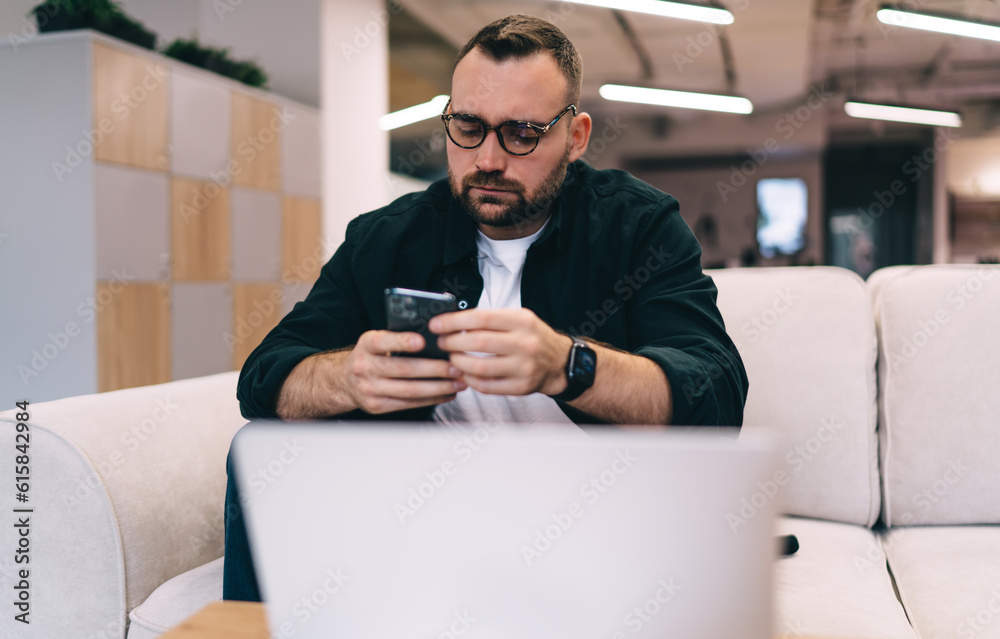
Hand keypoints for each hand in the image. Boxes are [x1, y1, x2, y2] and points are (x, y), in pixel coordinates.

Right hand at [343, 330, 467, 413]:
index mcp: (367, 345)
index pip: (384, 342)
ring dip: (439, 387)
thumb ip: (398, 338)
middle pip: (404, 369)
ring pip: (410, 390)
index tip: (422, 341)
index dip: (403, 342)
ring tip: (457, 382)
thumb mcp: (377, 340)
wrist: (345, 380)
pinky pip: (409, 404)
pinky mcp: (377, 406)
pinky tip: (446, 394)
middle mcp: (365, 367)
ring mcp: (370, 389)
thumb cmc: (370, 356)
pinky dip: (431, 399)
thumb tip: (435, 338)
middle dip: (435, 369)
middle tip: (455, 367)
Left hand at [430, 308, 571, 396]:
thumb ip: (490, 318)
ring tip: (451, 357)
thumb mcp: (518, 318)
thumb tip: (453, 321)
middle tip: (442, 342)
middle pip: (478, 342)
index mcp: (522, 321)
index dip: (454, 322)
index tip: (436, 325)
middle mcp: (525, 344)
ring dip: (458, 362)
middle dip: (452, 342)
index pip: (481, 318)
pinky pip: (487, 386)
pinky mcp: (521, 387)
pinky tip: (464, 373)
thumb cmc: (532, 337)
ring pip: (480, 367)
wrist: (559, 362)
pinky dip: (470, 380)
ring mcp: (524, 367)